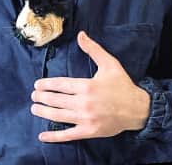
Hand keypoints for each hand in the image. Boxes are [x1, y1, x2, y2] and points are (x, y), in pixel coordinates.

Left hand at [30, 31, 149, 142]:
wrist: (138, 109)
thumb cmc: (122, 85)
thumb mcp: (109, 63)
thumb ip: (93, 49)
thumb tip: (81, 35)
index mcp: (87, 86)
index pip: (61, 85)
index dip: (47, 85)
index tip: (37, 85)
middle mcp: (84, 103)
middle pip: (57, 100)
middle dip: (42, 97)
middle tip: (33, 95)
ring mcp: (86, 119)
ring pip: (59, 116)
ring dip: (44, 112)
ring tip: (34, 108)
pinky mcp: (89, 131)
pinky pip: (69, 135)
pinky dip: (55, 137)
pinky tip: (43, 136)